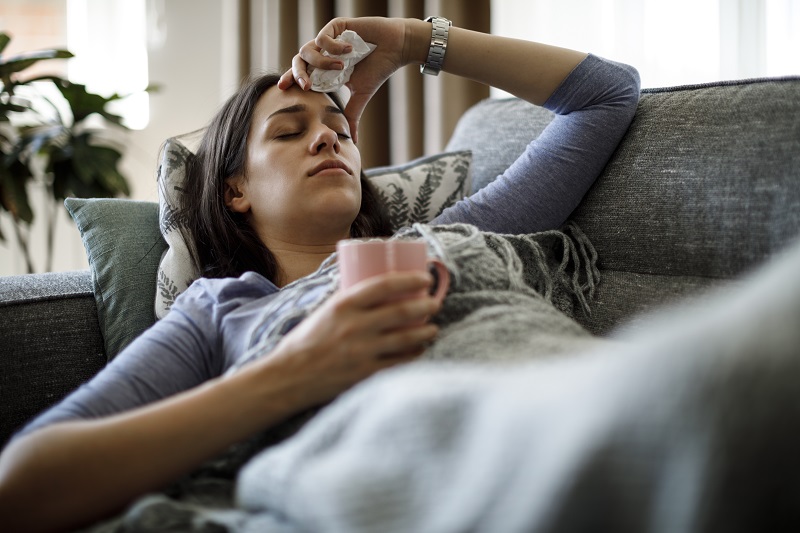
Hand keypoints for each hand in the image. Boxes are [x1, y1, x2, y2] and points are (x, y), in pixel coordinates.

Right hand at [265, 270, 441, 405]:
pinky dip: (414, 354)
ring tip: (433, 328)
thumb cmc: (306, 341)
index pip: (384, 285)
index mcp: (343, 305)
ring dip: (426, 332)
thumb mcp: (325, 311)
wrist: (288, 377)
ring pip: (406, 338)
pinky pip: (399, 362)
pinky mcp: (365, 373)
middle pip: (402, 311)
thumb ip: (350, 302)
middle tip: (435, 303)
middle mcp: (354, 326)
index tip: (425, 278)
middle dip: (426, 305)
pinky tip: (420, 350)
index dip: (410, 279)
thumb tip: (380, 290)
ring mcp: (362, 351)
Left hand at [278, 17, 410, 142]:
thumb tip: (354, 141)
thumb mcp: (361, 95)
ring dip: (322, 62)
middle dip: (298, 74)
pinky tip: (350, 50)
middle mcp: (324, 53)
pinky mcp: (335, 26)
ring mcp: (329, 39)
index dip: (291, 79)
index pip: (302, 74)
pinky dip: (334, 48)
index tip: (282, 89)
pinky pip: (322, 38)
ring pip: (307, 49)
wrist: (395, 48)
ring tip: (341, 67)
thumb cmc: (378, 69)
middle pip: (298, 61)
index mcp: (325, 69)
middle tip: (305, 86)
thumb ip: (351, 115)